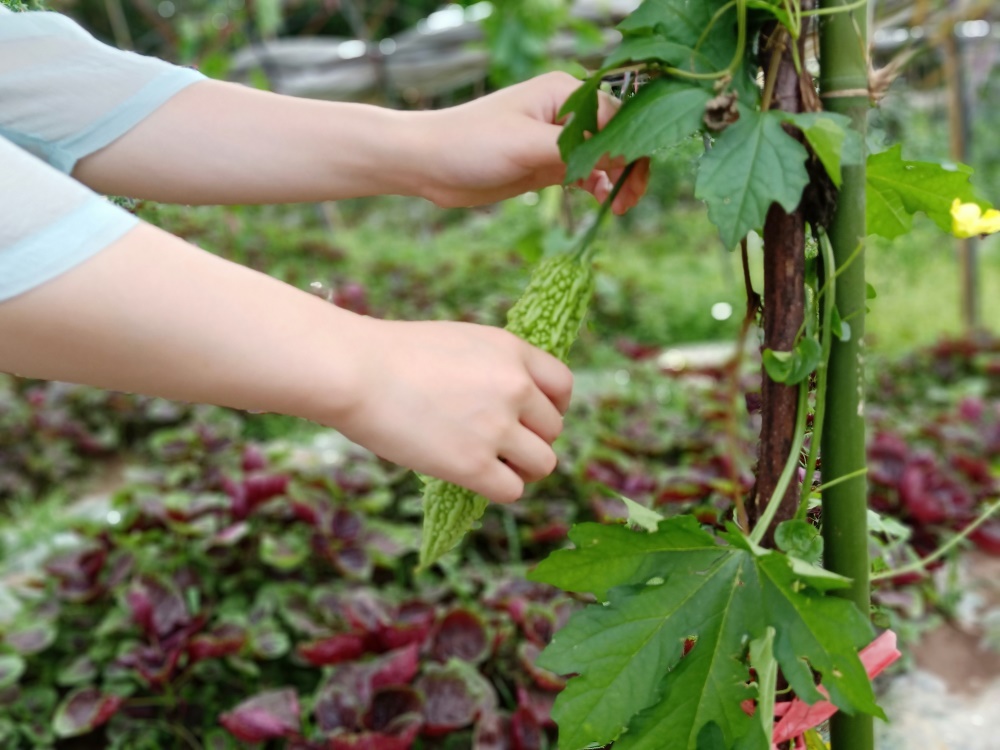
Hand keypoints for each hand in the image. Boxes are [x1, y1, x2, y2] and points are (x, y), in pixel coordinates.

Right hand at [331, 317, 572, 503]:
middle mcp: (515, 387)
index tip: (534, 418)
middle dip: (532, 439)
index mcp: (512, 351)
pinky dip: (499, 488)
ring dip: (523, 468)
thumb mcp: (459, 341)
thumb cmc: (392, 355)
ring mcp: (497, 427)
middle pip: (553, 429)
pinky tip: (477, 480)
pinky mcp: (473, 465)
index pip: (563, 385)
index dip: (552, 406)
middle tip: (503, 446)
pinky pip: (513, 490)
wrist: (355, 372)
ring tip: (497, 467)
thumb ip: (493, 367)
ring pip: (543, 463)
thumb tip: (511, 400)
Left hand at [408, 72, 650, 213]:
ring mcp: (556, 139)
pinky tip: (601, 203)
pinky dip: (597, 187)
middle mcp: (565, 113)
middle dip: (627, 167)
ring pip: (604, 158)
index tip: (625, 180)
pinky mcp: (547, 164)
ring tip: (616, 208)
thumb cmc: (473, 143)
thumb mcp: (528, 145)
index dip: (628, 148)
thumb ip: (575, 150)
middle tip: (627, 200)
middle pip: (615, 138)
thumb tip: (619, 159)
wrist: (429, 164)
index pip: (616, 118)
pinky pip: (586, 173)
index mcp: (565, 93)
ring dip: (615, 180)